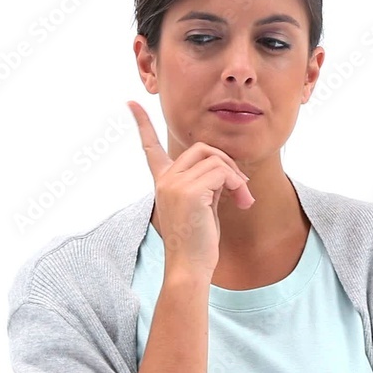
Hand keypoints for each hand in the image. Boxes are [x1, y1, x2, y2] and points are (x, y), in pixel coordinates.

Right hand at [127, 100, 253, 278]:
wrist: (190, 268)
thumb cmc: (198, 241)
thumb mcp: (202, 205)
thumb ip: (207, 183)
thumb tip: (227, 169)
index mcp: (163, 182)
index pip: (149, 148)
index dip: (141, 124)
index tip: (130, 104)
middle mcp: (165, 180)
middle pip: (201, 148)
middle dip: (226, 163)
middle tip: (240, 188)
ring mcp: (174, 184)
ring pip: (215, 158)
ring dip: (235, 177)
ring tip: (243, 199)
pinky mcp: (189, 191)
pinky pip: (221, 172)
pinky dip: (237, 184)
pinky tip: (240, 202)